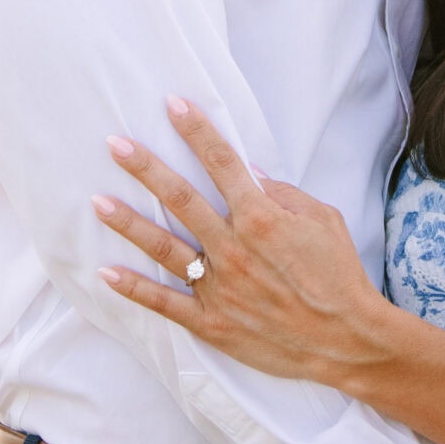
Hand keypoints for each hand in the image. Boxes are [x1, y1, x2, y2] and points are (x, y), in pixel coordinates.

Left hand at [93, 96, 392, 383]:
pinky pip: (165, 302)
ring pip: (163, 247)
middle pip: (180, 198)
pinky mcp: (212, 322)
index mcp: (261, 217)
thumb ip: (283, 194)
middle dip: (145, 167)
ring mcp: (218, 286)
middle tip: (115, 145)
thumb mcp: (322, 220)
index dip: (196, 130)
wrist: (346, 340)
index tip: (172, 104)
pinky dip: (134, 288)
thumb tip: (248, 174)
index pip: (222, 162)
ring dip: (128, 222)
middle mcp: (233, 247)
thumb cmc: (338, 275)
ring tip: (98, 201)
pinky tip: (106, 272)